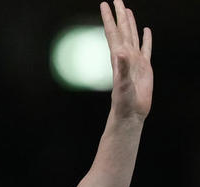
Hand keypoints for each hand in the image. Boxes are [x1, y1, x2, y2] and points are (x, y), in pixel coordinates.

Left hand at [100, 1, 152, 120]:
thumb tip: (120, 52)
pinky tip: (145, 31)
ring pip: (132, 36)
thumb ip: (122, 68)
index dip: (109, 18)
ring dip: (130, 23)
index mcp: (118, 57)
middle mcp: (125, 56)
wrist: (130, 113)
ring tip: (127, 10)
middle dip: (119, 15)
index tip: (104, 4)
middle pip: (122, 30)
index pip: (113, 33)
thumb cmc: (123, 101)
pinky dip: (146, 38)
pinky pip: (146, 48)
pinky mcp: (145, 67)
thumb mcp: (122, 84)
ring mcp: (135, 60)